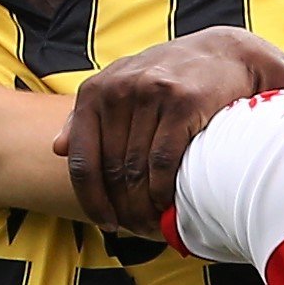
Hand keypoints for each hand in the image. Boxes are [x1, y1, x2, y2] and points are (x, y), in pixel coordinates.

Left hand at [61, 27, 283, 232]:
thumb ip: (88, 116)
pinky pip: (164, 162)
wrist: (225, 54)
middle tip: (136, 231)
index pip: (82, 160)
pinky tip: (169, 206)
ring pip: (137, 171)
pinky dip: (163, 193)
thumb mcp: (122, 87)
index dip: (92, 200)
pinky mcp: (182, 102)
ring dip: (144, 208)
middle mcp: (118, 90)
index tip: (105, 223)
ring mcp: (150, 93)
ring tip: (153, 226)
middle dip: (122, 210)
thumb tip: (58, 148)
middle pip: (112, 171)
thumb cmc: (170, 78)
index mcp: (96, 91)